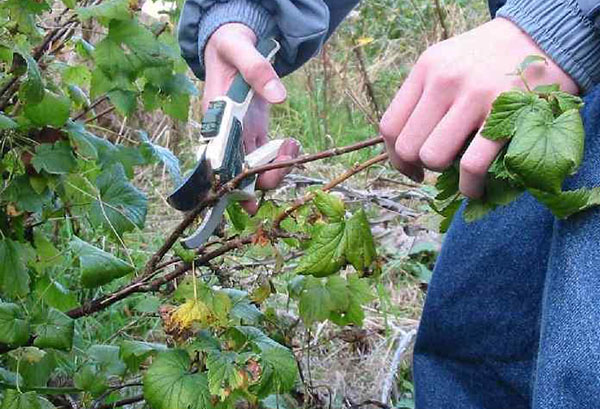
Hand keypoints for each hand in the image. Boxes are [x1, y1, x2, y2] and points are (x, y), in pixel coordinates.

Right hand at [204, 23, 299, 212]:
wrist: (233, 42)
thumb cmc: (230, 46)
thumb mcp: (240, 50)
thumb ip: (257, 70)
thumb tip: (279, 96)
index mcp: (215, 120)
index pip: (218, 162)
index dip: (231, 184)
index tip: (249, 200)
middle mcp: (225, 134)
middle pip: (239, 173)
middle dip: (264, 178)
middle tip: (288, 161)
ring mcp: (241, 135)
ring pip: (255, 169)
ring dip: (277, 168)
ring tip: (293, 145)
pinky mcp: (254, 132)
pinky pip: (266, 157)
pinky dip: (282, 158)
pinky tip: (292, 143)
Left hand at [379, 17, 578, 197]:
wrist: (544, 36)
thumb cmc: (489, 59)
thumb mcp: (447, 62)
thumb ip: (424, 96)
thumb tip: (406, 147)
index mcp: (426, 68)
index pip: (390, 125)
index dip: (395, 157)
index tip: (411, 167)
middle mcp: (445, 80)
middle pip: (408, 146)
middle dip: (419, 166)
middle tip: (438, 168)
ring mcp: (474, 96)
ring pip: (434, 157)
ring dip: (444, 174)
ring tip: (458, 171)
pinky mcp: (506, 114)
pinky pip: (472, 166)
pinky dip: (470, 186)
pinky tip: (476, 188)